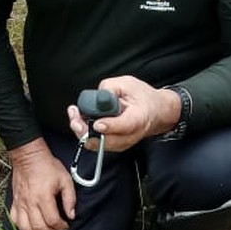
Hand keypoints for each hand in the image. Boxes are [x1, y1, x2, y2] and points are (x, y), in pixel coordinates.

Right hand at [8, 140, 75, 229]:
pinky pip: (15, 221)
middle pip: (39, 228)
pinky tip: (31, 227)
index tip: (66, 225)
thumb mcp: (65, 179)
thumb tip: (71, 215)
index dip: (61, 227)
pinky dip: (23, 228)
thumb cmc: (47, 167)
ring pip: (26, 228)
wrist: (29, 157)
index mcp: (44, 196)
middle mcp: (30, 202)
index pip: (52, 220)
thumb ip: (70, 199)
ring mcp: (21, 203)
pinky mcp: (15, 202)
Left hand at [66, 75, 180, 151]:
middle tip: (75, 118)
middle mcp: (130, 135)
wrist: (155, 112)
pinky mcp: (114, 146)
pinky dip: (85, 133)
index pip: (124, 126)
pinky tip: (80, 120)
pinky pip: (96, 143)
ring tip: (75, 115)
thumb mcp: (127, 83)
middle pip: (106, 141)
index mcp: (138, 118)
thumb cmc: (142, 97)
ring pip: (97, 145)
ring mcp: (122, 143)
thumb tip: (96, 96)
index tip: (97, 124)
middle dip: (87, 132)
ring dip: (82, 132)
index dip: (110, 126)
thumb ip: (110, 88)